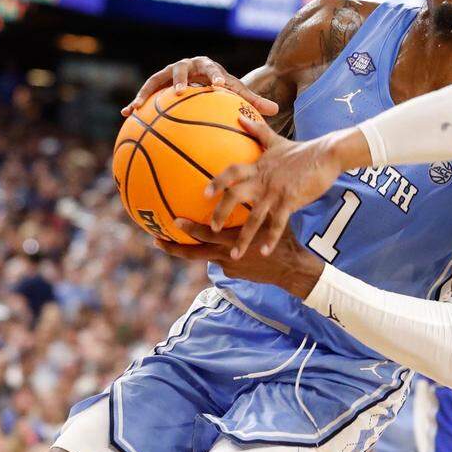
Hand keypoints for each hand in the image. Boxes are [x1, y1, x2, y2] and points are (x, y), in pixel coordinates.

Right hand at [121, 56, 277, 117]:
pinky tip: (126, 114)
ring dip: (147, 92)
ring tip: (139, 106)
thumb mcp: (236, 91)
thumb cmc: (222, 85)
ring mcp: (168, 72)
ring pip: (156, 80)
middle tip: (179, 92)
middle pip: (180, 69)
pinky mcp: (157, 83)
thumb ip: (252, 101)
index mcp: (208, 66)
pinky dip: (136, 101)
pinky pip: (145, 92)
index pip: (212, 69)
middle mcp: (186, 65)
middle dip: (179, 79)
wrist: (203, 74)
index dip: (215, 76)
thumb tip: (275, 111)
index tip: (219, 86)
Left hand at [154, 218, 323, 298]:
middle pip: (196, 252)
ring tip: (171, 246)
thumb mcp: (275, 216)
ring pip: (204, 259)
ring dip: (187, 252)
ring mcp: (231, 265)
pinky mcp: (236, 274)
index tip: (175, 220)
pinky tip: (213, 248)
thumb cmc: (287, 237)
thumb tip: (255, 177)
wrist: (294, 270)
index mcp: (236, 237)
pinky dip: (216, 255)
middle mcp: (229, 252)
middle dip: (175, 247)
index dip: (190, 229)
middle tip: (157, 240)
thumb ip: (260, 201)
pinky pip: (222, 263)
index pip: (208, 234)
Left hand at [205, 115, 368, 258]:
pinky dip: (270, 239)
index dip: (217, 181)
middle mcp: (263, 180)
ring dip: (243, 237)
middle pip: (235, 195)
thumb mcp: (277, 141)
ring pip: (254, 217)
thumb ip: (257, 131)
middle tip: (212, 228)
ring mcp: (276, 191)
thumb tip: (240, 116)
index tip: (204, 193)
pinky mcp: (291, 201)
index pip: (231, 171)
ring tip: (235, 255)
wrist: (327, 155)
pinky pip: (277, 224)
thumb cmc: (303, 150)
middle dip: (221, 212)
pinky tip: (265, 253)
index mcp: (258, 167)